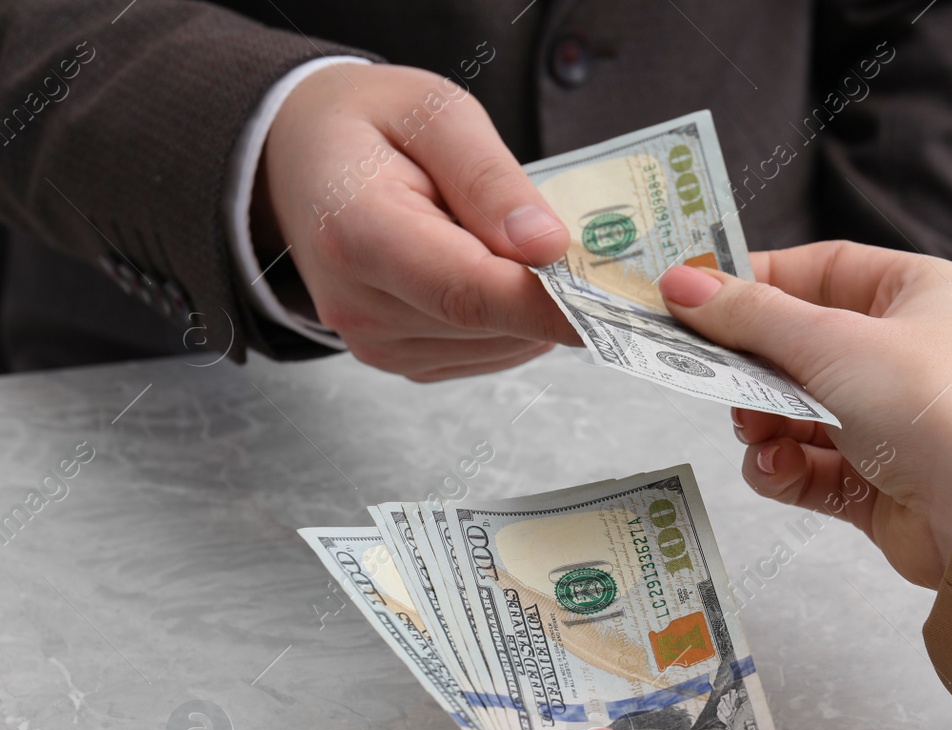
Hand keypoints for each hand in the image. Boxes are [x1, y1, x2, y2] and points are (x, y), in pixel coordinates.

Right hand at [261, 63, 579, 380]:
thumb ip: (490, 178)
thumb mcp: (434, 112)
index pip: (469, 292)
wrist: (302, 159)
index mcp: (357, 234)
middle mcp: (360, 305)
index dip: (549, 304)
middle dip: (553, 292)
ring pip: (501, 344)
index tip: (615, 297)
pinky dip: (513, 318)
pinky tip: (494, 269)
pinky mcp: (401, 361)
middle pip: (492, 322)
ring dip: (532, 303)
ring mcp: (378, 343)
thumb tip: (548, 246)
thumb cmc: (367, 126)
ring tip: (510, 240)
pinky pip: (489, 352)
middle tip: (583, 243)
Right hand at [659, 242, 951, 586]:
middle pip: (801, 346)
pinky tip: (778, 469)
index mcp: (918, 295)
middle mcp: (908, 354)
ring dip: (764, 423)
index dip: (756, 284)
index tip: (693, 299)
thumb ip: (751, 316)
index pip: (821, 271)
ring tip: (756, 430)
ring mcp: (893, 422)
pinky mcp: (878, 483)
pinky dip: (785, 469)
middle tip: (712, 374)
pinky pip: (810, 467)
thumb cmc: (934, 405)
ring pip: (797, 412)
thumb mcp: (831, 342)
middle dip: (753, 367)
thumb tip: (682, 285)